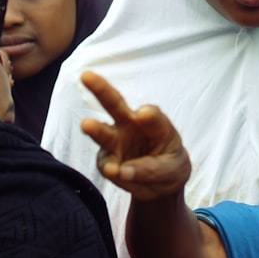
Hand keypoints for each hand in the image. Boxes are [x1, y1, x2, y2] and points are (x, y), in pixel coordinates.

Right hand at [80, 71, 191, 200]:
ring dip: (94, 128)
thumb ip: (150, 169)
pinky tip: (114, 170)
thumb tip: (120, 170)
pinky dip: (109, 167)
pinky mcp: (106, 160)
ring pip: (102, 131)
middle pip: (114, 103)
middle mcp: (130, 124)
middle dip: (100, 88)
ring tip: (86, 125)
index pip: (152, 115)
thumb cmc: (169, 165)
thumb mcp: (172, 168)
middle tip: (87, 76)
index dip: (149, 114)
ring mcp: (116, 141)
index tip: (144, 114)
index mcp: (153, 121)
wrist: (161, 181)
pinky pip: (106, 162)